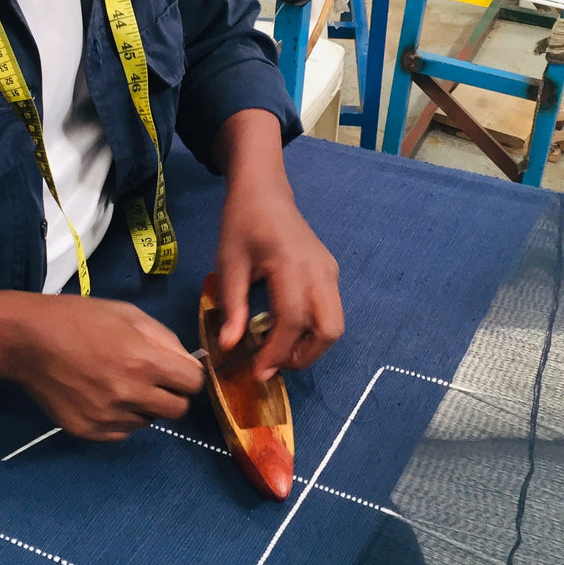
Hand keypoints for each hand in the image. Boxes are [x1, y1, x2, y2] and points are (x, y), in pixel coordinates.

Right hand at [13, 295, 203, 439]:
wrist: (28, 340)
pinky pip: (122, 432)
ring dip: (143, 406)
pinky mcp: (88, 431)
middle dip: (171, 394)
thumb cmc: (80, 319)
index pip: (193, 383)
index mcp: (144, 361)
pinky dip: (120, 418)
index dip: (188, 375)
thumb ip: (165, 339)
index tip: (175, 370)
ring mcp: (107, 416)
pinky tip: (102, 397)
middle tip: (152, 380)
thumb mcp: (128, 314)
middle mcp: (129, 394)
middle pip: (177, 410)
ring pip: (148, 422)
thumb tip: (188, 362)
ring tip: (118, 383)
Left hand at [210, 110, 342, 380]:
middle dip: (304, 356)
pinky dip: (313, 330)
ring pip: (335, 324)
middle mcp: (320, 271)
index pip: (293, 320)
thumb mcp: (229, 263)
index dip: (277, 352)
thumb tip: (229, 348)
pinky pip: (331, 311)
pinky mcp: (331, 273)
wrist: (265, 191)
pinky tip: (285, 329)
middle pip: (329, 329)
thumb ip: (232, 306)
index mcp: (292, 265)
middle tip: (273, 364)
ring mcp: (330, 271)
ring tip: (278, 349)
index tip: (258, 373)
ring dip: (311, 346)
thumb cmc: (242, 223)